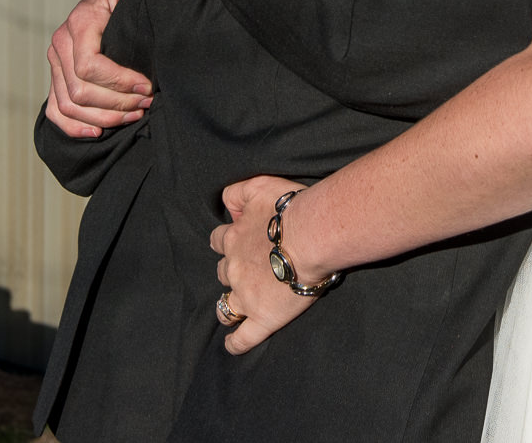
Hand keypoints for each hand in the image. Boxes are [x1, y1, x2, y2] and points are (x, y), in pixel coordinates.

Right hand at [44, 0, 151, 137]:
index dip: (119, 83)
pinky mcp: (57, 77)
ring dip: (103, 118)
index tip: (147, 87)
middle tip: (146, 104)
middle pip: (80, 91)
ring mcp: (55, 63)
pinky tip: (97, 133)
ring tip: (134, 116)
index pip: (89, 66)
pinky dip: (73, 127)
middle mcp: (60, 44)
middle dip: (116, 104)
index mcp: (79, 23)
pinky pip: (55, 111)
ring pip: (68, 105)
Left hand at [209, 176, 323, 353]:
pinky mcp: (262, 318)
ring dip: (229, 304)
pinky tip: (232, 345)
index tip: (236, 241)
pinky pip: (242, 338)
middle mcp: (234, 268)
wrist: (312, 235)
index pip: (219, 241)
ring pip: (225, 305)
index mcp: (234, 238)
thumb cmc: (292, 209)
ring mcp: (245, 295)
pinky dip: (235, 343)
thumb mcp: (259, 186)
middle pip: (221, 272)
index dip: (227, 241)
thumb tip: (229, 208)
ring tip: (237, 306)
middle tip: (247, 271)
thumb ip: (238, 192)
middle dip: (231, 271)